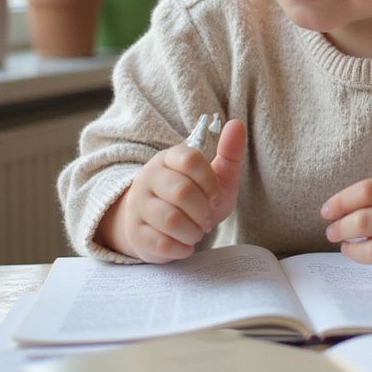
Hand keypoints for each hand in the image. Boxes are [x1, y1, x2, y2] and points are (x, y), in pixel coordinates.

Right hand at [97, 118, 245, 262]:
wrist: (164, 229)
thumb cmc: (197, 199)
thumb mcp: (218, 177)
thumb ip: (230, 153)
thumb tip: (237, 123)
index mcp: (170, 158)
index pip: (191, 159)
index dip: (209, 182)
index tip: (214, 195)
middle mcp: (148, 177)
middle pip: (182, 191)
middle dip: (203, 210)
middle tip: (206, 217)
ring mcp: (137, 205)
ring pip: (170, 220)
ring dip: (193, 231)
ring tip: (196, 231)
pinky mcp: (134, 233)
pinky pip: (161, 243)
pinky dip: (182, 248)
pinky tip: (185, 245)